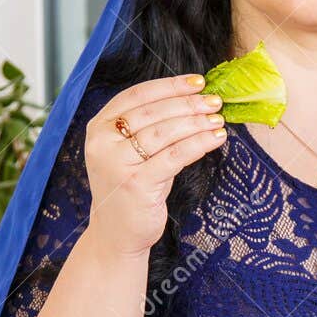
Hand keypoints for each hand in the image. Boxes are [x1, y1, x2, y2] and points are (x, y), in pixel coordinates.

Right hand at [84, 75, 227, 258]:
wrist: (116, 235)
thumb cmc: (128, 190)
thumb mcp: (128, 153)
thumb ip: (147, 127)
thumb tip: (191, 101)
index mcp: (98, 128)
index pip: (137, 96)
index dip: (170, 86)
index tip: (197, 82)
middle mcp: (103, 143)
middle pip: (153, 112)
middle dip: (188, 104)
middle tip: (214, 101)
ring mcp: (118, 164)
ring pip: (165, 133)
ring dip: (196, 123)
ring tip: (218, 119)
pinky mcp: (137, 184)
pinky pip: (174, 156)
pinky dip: (198, 144)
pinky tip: (215, 139)